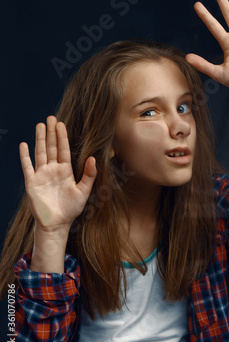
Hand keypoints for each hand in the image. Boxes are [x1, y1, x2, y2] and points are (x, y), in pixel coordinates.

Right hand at [19, 115, 97, 231]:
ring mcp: (42, 175)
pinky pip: (27, 166)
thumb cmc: (71, 209)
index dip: (62, 136)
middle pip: (52, 147)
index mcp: (65, 170)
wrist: (56, 224)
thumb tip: (93, 158)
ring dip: (40, 139)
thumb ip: (89, 175)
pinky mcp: (32, 182)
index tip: (61, 123)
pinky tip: (24, 144)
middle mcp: (53, 170)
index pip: (63, 149)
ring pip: (40, 152)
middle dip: (51, 132)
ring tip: (40, 125)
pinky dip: (25, 156)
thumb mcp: (84, 191)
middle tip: (51, 117)